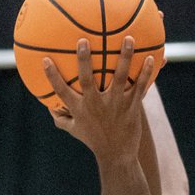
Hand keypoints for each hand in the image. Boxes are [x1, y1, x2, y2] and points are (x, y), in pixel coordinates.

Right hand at [42, 37, 157, 161]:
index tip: (45, 59)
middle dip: (84, 60)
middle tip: (83, 40)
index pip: (61, 91)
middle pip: (88, 79)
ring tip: (127, 38)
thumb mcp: (75, 130)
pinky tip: (149, 58)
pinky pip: (139, 86)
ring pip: (119, 77)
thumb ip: (61, 118)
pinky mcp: (132, 107)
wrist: (117, 156)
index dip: (52, 76)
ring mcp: (115, 105)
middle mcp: (96, 105)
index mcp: (80, 109)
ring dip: (124, 57)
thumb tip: (48, 106)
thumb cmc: (94, 140)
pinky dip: (145, 72)